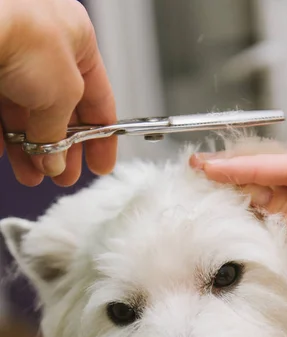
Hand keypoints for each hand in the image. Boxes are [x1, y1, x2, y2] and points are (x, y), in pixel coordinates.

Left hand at [0, 0, 116, 186]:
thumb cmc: (25, 37)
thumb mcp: (63, 96)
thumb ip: (60, 134)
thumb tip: (56, 160)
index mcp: (78, 42)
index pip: (99, 99)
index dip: (101, 137)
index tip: (99, 163)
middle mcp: (45, 47)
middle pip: (59, 110)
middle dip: (60, 149)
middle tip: (62, 175)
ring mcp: (13, 56)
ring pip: (25, 112)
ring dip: (29, 148)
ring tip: (32, 174)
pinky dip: (2, 135)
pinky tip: (4, 154)